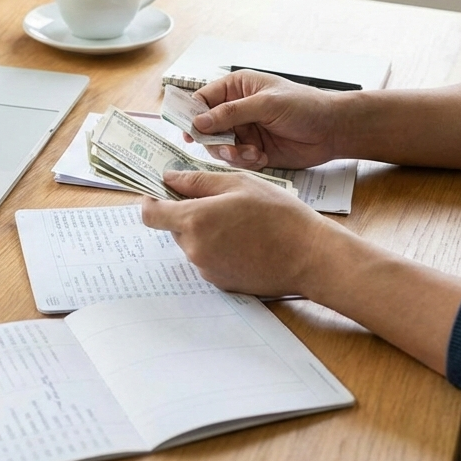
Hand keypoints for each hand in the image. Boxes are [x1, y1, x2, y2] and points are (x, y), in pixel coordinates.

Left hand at [140, 169, 346, 297]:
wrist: (310, 256)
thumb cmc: (279, 214)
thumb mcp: (239, 184)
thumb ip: (198, 181)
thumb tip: (170, 178)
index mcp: (195, 220)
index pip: (151, 214)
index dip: (151, 201)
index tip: (158, 192)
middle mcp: (194, 248)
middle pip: (174, 227)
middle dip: (188, 213)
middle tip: (219, 202)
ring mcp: (206, 268)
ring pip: (192, 243)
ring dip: (205, 230)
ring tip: (240, 222)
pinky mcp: (220, 282)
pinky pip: (208, 259)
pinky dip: (218, 248)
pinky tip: (245, 241)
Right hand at [190, 70, 343, 169]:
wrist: (332, 131)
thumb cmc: (305, 106)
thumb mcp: (266, 104)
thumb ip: (231, 113)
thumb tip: (199, 121)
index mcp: (237, 88)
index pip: (202, 99)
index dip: (192, 115)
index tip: (189, 132)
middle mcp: (236, 109)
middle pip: (206, 128)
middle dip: (215, 141)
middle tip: (227, 148)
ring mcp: (244, 131)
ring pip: (219, 147)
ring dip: (232, 153)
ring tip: (252, 153)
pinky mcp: (253, 150)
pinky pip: (236, 160)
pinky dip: (246, 161)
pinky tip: (263, 157)